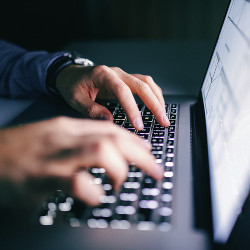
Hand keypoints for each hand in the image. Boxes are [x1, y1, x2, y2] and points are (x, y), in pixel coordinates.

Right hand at [0, 117, 162, 207]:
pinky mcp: (43, 176)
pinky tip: (96, 196)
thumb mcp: (54, 138)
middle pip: (114, 138)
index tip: (148, 151)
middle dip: (140, 155)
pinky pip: (76, 181)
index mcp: (69, 127)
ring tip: (120, 184)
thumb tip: (109, 150)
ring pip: (101, 151)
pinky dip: (92, 190)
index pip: (111, 129)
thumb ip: (80, 140)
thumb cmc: (23, 150)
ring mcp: (56, 155)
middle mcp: (66, 137)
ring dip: (120, 169)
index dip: (134, 141)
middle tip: (155, 170)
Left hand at [55, 65, 169, 129]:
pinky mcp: (125, 80)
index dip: (133, 108)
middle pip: (142, 85)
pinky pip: (144, 85)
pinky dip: (153, 95)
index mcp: (103, 75)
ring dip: (157, 99)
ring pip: (147, 83)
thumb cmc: (72, 85)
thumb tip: (109, 121)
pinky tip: (157, 105)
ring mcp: (123, 75)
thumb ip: (92, 110)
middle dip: (155, 104)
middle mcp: (117, 73)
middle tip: (163, 121)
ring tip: (163, 115)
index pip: (123, 91)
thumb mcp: (76, 99)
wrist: (71, 74)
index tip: (138, 125)